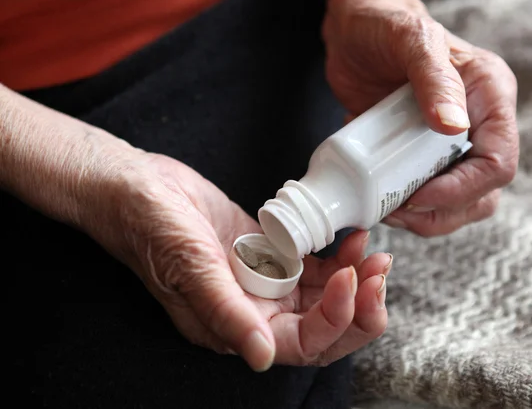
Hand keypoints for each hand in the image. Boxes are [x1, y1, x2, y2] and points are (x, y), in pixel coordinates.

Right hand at [1, 82, 389, 373]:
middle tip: (379, 271)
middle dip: (359, 305)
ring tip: (373, 253)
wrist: (138, 188)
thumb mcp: (188, 268)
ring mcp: (266, 282)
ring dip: (356, 280)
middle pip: (324, 327)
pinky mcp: (271, 253)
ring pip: (326, 296)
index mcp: (236, 326)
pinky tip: (352, 238)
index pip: (302, 343)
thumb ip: (226, 313)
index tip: (349, 278)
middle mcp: (256, 311)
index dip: (335, 318)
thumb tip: (263, 357)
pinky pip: (315, 265)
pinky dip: (339, 256)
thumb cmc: (151, 228)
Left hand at [322, 0, 518, 235]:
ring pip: (457, 203)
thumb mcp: (412, 41)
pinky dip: (405, 206)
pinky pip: (425, 194)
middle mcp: (476, 125)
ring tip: (387, 209)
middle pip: (481, 193)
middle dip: (442, 212)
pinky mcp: (419, 154)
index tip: (418, 195)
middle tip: (399, 211)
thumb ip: (435, 79)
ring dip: (425, 217)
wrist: (355, 29)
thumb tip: (454, 128)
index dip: (462, 189)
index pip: (498, 161)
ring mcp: (448, 143)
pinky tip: (380, 198)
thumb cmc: (386, 24)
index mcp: (490, 97)